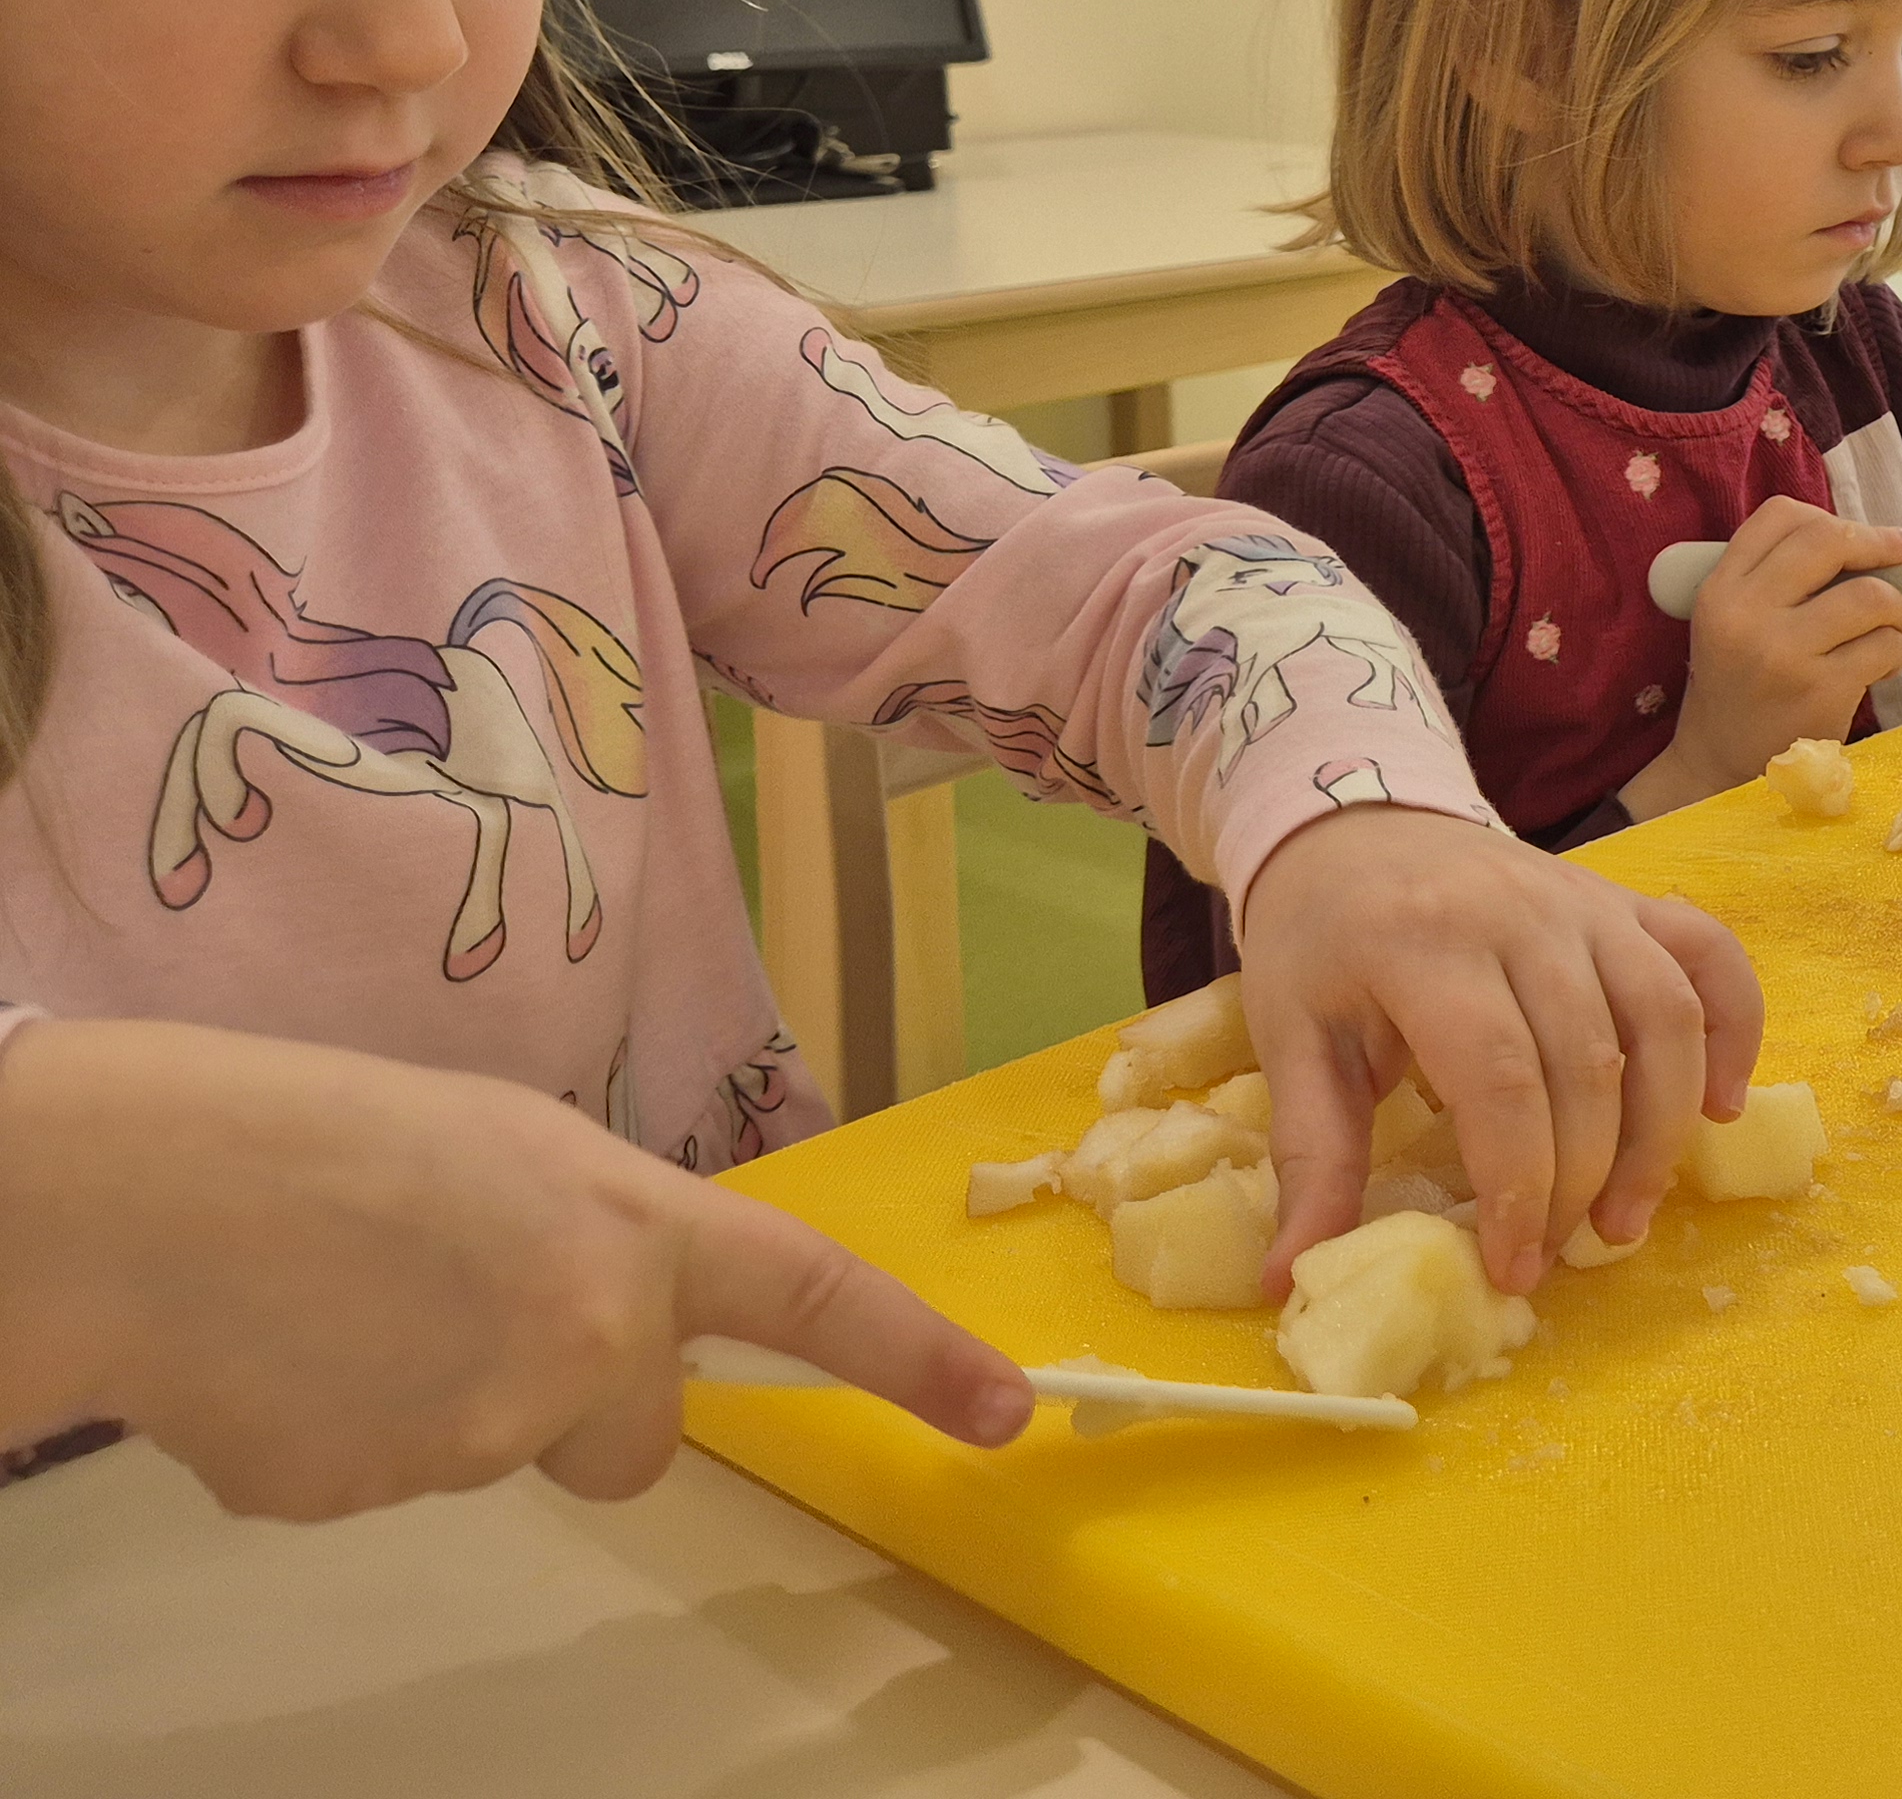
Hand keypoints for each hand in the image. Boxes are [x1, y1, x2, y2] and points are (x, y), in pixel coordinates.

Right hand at [0, 1019, 1028, 1522]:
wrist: (154, 1201)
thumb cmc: (330, 1140)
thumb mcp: (515, 1152)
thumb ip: (601, 1241)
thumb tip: (609, 1324)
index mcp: (635, 1227)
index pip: (814, 1297)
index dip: (918, 1358)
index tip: (1010, 1412)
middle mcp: (590, 1338)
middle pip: (635, 1435)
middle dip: (571, 1398)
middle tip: (453, 1307)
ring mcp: (487, 1434)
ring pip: (510, 1454)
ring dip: (448, 1404)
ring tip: (352, 1308)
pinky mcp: (382, 1498)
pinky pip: (403, 1481)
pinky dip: (354, 1434)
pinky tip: (294, 1357)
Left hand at [1237, 804, 1765, 1299]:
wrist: (1355, 823)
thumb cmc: (1319, 939)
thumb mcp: (1290, 1040)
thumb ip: (1312, 1157)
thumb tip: (1295, 1279)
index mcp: (1425, 945)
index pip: (1499, 1080)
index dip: (1519, 1185)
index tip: (1511, 1265)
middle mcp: (1520, 915)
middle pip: (1589, 1064)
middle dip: (1585, 1181)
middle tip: (1560, 1255)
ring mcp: (1586, 902)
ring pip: (1665, 1019)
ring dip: (1663, 1131)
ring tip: (1630, 1215)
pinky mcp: (1627, 900)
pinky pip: (1710, 957)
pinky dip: (1735, 1029)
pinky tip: (1721, 1106)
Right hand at [1633, 497, 1901, 813]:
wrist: (1721, 767)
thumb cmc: (1741, 684)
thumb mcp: (1732, 620)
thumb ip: (1779, 578)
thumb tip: (1875, 542)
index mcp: (1720, 589)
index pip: (1780, 516)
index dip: (1832, 516)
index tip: (1865, 535)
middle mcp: (1747, 613)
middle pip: (1828, 540)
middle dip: (1881, 543)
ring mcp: (1785, 652)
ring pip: (1871, 595)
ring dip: (1897, 608)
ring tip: (1887, 629)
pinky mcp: (1822, 690)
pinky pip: (1885, 646)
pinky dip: (1895, 652)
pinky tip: (1878, 668)